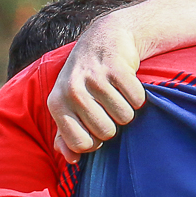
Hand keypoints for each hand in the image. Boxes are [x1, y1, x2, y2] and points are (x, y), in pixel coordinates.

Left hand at [47, 14, 145, 162]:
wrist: (104, 37)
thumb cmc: (85, 81)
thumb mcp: (68, 106)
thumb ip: (65, 136)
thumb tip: (73, 160)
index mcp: (57, 104)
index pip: (81, 144)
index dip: (94, 142)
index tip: (95, 129)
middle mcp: (72, 90)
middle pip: (105, 133)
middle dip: (113, 126)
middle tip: (108, 109)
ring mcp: (94, 77)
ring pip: (124, 118)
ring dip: (127, 111)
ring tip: (117, 95)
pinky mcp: (116, 66)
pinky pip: (136, 100)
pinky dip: (138, 97)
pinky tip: (128, 85)